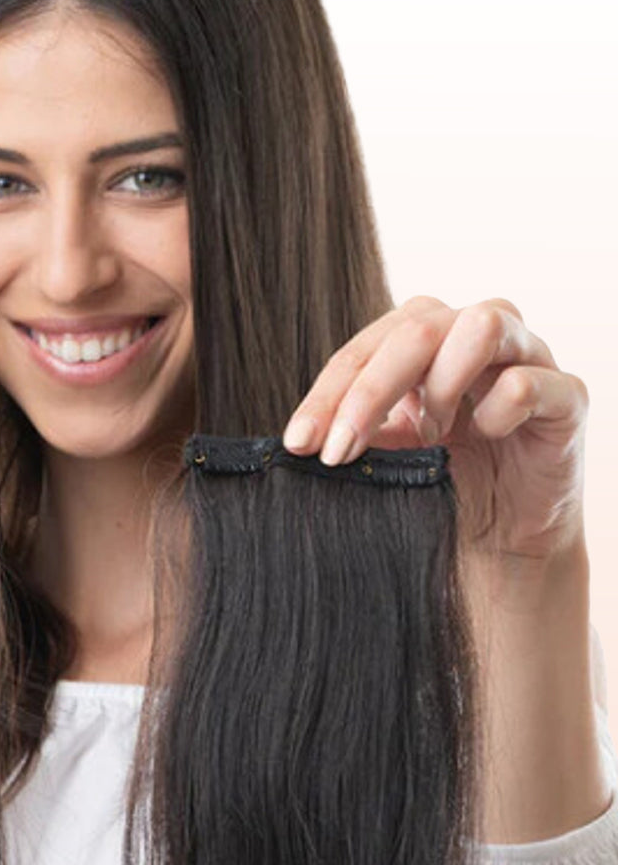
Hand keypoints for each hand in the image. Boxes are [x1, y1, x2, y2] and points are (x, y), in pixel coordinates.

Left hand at [281, 294, 588, 562]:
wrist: (504, 539)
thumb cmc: (443, 483)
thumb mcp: (388, 456)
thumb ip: (353, 433)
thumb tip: (297, 438)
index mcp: (423, 342)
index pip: (368, 347)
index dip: (328, 393)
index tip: (299, 442)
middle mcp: (474, 334)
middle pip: (417, 327)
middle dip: (367, 391)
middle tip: (339, 450)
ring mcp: (527, 357)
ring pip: (482, 324)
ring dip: (442, 383)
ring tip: (433, 434)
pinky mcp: (567, 395)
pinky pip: (529, 380)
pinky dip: (498, 410)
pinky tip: (487, 437)